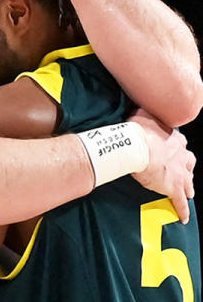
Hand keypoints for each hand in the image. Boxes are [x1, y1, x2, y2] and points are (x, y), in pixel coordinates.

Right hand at [130, 109, 195, 223]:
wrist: (137, 147)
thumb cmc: (137, 131)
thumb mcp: (141, 115)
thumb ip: (144, 114)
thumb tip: (139, 108)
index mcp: (175, 139)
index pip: (179, 144)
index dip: (175, 148)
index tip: (169, 150)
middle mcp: (182, 156)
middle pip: (189, 163)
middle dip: (186, 168)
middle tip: (181, 172)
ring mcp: (180, 173)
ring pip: (188, 183)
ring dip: (187, 187)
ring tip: (187, 193)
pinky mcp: (175, 188)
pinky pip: (181, 202)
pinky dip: (183, 210)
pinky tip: (184, 218)